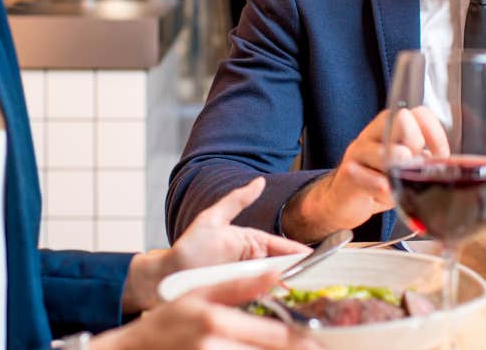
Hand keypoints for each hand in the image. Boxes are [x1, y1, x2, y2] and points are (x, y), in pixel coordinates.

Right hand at [93, 272, 322, 349]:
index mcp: (215, 321)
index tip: (316, 338)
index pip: (272, 334)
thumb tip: (274, 272)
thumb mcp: (200, 292)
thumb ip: (238, 284)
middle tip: (314, 347)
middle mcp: (214, 346)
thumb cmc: (169, 320)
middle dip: (294, 348)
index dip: (299, 339)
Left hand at [123, 178, 308, 313]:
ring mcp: (247, 280)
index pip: (282, 247)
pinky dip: (272, 300)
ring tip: (304, 293)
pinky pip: (260, 298)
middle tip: (317, 279)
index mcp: (251, 243)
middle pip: (282, 268)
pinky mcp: (241, 297)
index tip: (317, 257)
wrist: (169, 276)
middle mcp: (252, 263)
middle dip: (299, 272)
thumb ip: (237, 200)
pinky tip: (282, 304)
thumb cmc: (189, 247)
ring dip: (288, 288)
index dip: (299, 253)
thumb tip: (259, 181)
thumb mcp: (212, 219)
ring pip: (274, 285)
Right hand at [282, 106, 448, 241]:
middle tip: (414, 166)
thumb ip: (421, 161)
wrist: (341, 200)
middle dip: (415, 145)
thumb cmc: (377, 180)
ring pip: (384, 151)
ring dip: (398, 167)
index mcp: (389, 127)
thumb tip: (447, 166)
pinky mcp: (347, 175)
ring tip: (400, 178)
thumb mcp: (403, 168)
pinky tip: (385, 193)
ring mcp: (358, 152)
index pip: (417, 113)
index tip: (440, 156)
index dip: (434, 133)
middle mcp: (373, 134)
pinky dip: (382, 188)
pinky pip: (370, 179)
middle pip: (401, 122)